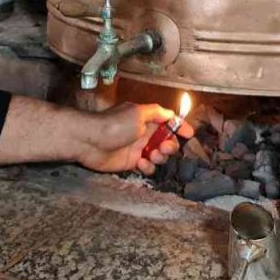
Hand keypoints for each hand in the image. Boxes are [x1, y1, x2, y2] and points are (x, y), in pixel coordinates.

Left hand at [75, 102, 195, 174]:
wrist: (90, 141)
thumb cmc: (114, 124)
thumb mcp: (138, 113)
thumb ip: (157, 112)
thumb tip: (171, 113)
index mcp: (147, 119)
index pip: (168, 122)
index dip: (180, 127)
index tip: (189, 134)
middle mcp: (145, 134)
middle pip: (167, 141)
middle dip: (170, 145)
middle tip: (164, 147)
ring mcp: (138, 149)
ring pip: (160, 155)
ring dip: (160, 157)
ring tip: (152, 155)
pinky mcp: (132, 163)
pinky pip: (148, 167)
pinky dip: (148, 166)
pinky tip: (140, 163)